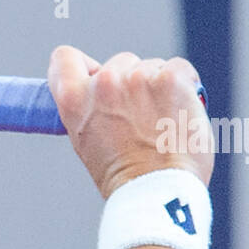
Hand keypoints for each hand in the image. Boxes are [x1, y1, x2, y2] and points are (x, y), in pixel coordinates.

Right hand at [47, 45, 213, 198]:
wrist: (156, 190)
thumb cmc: (124, 175)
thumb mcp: (85, 140)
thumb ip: (88, 107)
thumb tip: (98, 86)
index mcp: (73, 100)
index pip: (64, 58)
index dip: (83, 66)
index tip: (95, 77)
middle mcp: (101, 84)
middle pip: (119, 62)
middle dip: (132, 82)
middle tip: (141, 117)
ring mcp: (136, 79)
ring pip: (152, 66)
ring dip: (160, 87)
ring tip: (163, 122)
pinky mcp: (169, 79)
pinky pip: (180, 69)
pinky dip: (185, 87)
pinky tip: (181, 112)